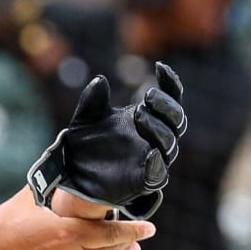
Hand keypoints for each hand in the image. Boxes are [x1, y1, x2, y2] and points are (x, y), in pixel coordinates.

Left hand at [27, 62, 184, 218]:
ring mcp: (152, 160)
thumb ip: (92, 101)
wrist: (74, 174)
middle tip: (147, 97)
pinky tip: (150, 153)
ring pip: (170, 144)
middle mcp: (155, 138)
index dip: (170, 83)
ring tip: (139, 115)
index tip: (160, 67)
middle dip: (166, 107)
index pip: (170, 99)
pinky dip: (156, 163)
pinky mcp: (144, 182)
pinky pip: (158, 174)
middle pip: (176, 120)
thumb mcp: (85, 118)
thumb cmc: (86, 143)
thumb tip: (100, 80)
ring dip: (159, 129)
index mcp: (147, 118)